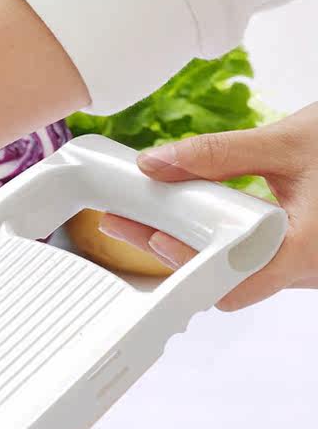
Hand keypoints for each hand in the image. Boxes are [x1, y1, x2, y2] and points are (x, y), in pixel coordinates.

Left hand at [98, 103, 317, 310]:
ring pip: (235, 270)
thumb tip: (156, 164)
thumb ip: (220, 155)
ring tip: (147, 218)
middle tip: (128, 222)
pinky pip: (251, 259)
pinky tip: (192, 219)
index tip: (152, 236)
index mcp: (304, 252)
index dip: (187, 267)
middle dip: (172, 251)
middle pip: (222, 278)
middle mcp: (305, 272)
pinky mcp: (300, 258)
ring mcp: (304, 269)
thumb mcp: (291, 143)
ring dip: (191, 246)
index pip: (230, 285)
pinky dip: (219, 241)